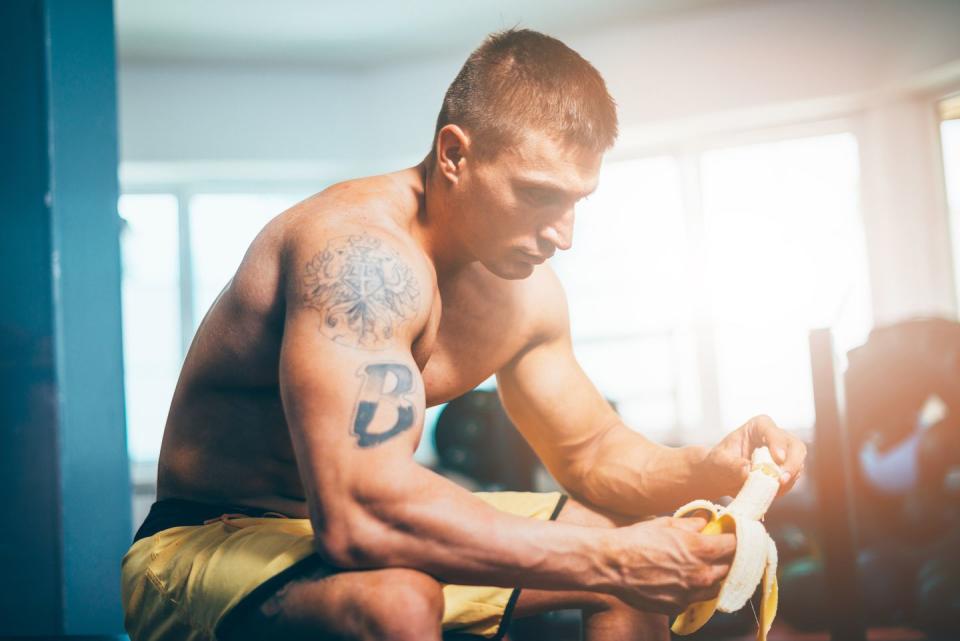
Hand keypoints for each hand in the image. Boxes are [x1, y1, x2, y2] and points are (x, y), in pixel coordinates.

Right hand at [607, 516, 735, 614]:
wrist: (612, 564)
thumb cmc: (636, 541)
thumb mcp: (665, 523)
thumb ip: (691, 524)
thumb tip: (704, 523)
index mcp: (700, 549)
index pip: (734, 546)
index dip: (735, 540)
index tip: (733, 537)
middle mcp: (701, 574)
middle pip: (729, 568)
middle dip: (726, 559)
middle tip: (717, 551)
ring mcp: (690, 593)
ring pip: (716, 587)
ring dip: (714, 577)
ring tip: (702, 568)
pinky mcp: (677, 606)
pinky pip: (695, 598)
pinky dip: (694, 590)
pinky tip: (682, 581)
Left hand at [702, 414, 806, 498]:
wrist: (722, 476)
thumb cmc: (719, 463)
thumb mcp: (719, 462)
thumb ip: (730, 465)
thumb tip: (746, 469)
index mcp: (758, 427)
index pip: (772, 431)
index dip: (778, 443)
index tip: (778, 459)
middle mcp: (776, 437)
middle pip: (795, 446)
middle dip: (792, 464)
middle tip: (782, 480)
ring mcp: (785, 454)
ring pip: (798, 464)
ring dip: (788, 479)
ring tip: (769, 489)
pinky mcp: (787, 470)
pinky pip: (793, 479)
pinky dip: (784, 488)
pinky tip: (768, 491)